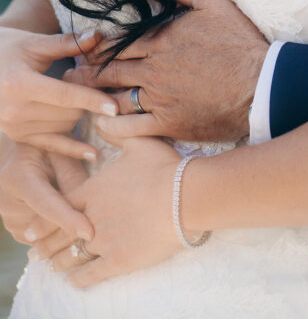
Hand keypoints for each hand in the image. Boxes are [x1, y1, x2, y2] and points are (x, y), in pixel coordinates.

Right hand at [0, 28, 117, 158]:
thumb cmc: (7, 49)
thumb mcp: (34, 42)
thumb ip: (67, 43)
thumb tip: (98, 37)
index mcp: (19, 84)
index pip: (64, 96)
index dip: (91, 100)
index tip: (115, 106)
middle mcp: (14, 110)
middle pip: (67, 114)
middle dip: (89, 104)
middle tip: (104, 89)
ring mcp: (14, 126)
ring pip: (63, 127)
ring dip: (81, 117)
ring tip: (90, 101)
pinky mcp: (17, 135)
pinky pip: (50, 144)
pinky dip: (71, 148)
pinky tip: (91, 153)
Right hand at [0, 137, 91, 245]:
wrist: (15, 156)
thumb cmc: (42, 147)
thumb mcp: (57, 149)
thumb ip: (72, 172)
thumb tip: (93, 196)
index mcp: (18, 179)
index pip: (47, 204)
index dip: (69, 219)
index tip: (90, 233)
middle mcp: (7, 203)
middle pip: (49, 223)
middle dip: (74, 221)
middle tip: (97, 216)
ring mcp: (9, 219)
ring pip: (47, 234)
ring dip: (65, 226)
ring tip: (74, 202)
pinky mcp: (15, 230)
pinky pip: (43, 238)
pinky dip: (57, 230)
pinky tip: (65, 212)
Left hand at [32, 136, 180, 287]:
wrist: (183, 196)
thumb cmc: (163, 167)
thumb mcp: (140, 142)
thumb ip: (118, 133)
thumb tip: (103, 118)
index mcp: (94, 191)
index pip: (60, 207)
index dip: (45, 218)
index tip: (33, 227)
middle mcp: (92, 217)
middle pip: (59, 233)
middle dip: (45, 243)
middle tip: (35, 250)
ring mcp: (103, 240)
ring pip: (71, 256)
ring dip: (59, 261)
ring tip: (52, 265)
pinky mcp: (118, 260)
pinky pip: (90, 274)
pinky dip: (79, 278)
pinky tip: (75, 280)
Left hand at [68, 0, 267, 142]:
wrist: (259, 84)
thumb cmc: (239, 43)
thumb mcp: (216, 4)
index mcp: (162, 40)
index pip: (119, 43)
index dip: (97, 46)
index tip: (82, 46)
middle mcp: (154, 69)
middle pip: (110, 70)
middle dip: (86, 70)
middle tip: (70, 72)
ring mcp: (159, 98)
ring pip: (115, 98)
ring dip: (93, 96)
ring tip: (78, 96)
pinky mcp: (168, 123)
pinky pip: (130, 127)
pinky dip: (112, 125)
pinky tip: (103, 123)